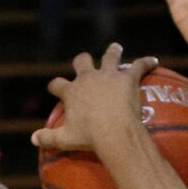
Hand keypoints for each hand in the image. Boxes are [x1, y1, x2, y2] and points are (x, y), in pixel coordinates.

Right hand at [32, 45, 156, 156]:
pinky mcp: (127, 77)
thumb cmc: (89, 138)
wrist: (113, 132)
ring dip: (113, 52)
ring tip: (116, 49)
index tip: (55, 87)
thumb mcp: (66, 140)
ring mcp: (108, 75)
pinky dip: (147, 62)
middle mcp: (88, 78)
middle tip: (85, 62)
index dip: (55, 86)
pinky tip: (154, 61)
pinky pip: (139, 65)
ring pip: (110, 56)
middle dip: (82, 61)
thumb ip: (48, 138)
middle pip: (82, 61)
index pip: (58, 84)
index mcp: (72, 91)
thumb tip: (32, 140)